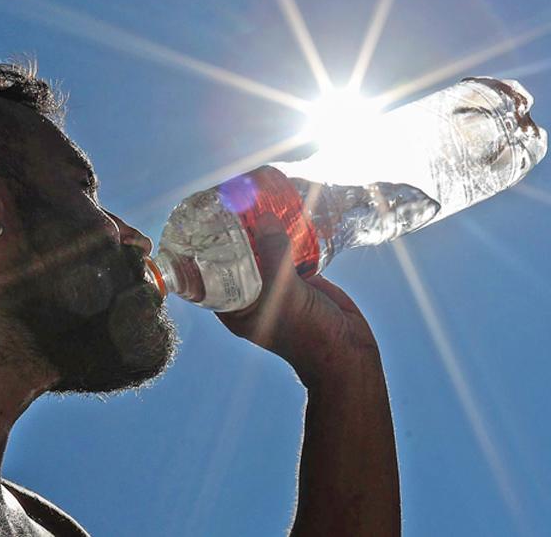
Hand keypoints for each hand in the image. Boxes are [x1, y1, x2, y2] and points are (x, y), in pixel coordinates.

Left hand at [217, 213, 379, 388]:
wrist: (348, 354)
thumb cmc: (308, 336)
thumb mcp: (285, 296)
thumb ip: (273, 258)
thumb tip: (262, 219)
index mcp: (236, 307)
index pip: (209, 271)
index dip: (204, 246)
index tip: (202, 216)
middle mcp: (252, 294)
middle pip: (237, 255)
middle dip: (234, 229)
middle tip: (231, 196)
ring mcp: (276, 286)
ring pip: (264, 251)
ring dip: (262, 227)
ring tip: (257, 195)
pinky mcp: (300, 280)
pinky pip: (288, 252)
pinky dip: (287, 233)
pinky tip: (288, 210)